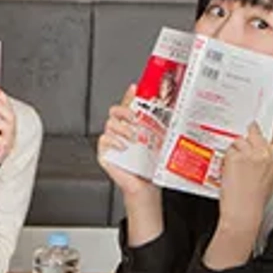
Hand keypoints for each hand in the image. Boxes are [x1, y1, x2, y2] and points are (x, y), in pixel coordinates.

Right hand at [97, 83, 158, 201]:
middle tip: (135, 117)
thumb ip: (158, 124)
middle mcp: (120, 131)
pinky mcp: (104, 153)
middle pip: (115, 111)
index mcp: (131, 125)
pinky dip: (114, 141)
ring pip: (110, 124)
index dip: (130, 95)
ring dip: (123, 128)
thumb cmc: (151, 165)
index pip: (128, 105)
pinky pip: (104, 140)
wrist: (145, 185)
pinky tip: (124, 146)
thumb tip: (168, 107)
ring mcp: (111, 141)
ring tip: (134, 137)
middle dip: (124, 111)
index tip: (135, 88)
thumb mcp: (157, 140)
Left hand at [214, 123, 272, 224]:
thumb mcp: (270, 183)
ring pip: (239, 141)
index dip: (257, 143)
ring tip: (234, 169)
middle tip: (240, 156)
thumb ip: (268, 166)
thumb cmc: (255, 203)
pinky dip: (225, 159)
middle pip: (253, 134)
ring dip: (234, 151)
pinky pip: (228, 150)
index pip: (267, 140)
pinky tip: (228, 171)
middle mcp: (265, 153)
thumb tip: (261, 159)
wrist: (243, 214)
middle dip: (245, 142)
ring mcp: (250, 154)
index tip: (253, 147)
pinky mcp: (235, 157)